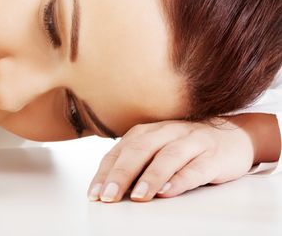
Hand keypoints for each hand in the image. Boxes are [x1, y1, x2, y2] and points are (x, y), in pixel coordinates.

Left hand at [87, 118, 259, 202]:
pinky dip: (181, 179)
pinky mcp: (214, 155)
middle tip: (109, 196)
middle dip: (121, 174)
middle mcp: (166, 132)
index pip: (120, 152)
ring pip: (167, 157)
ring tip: (138, 197)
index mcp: (147, 132)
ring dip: (150, 177)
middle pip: (140, 150)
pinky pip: (196, 167)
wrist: (235, 136)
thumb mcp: (157, 150)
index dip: (105, 173)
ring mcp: (191, 141)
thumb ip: (136, 164)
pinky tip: (168, 191)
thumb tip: (108, 188)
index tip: (94, 194)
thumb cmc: (186, 148)